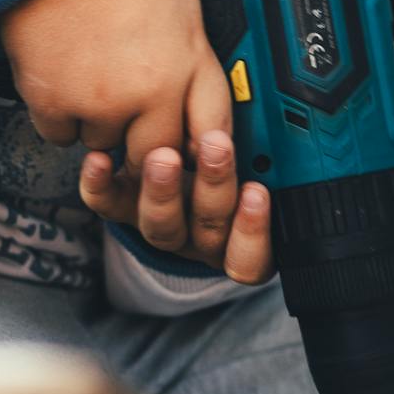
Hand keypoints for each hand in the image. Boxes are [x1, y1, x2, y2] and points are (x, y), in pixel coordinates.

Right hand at [0, 0, 229, 172]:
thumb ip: (188, 5)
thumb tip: (189, 2)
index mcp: (189, 58)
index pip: (212, 129)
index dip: (197, 139)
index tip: (182, 135)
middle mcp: (151, 91)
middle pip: (154, 154)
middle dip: (140, 139)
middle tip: (124, 112)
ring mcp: (102, 102)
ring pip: (102, 144)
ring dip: (94, 122)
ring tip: (86, 77)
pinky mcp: (55, 102)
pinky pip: (58, 134)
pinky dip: (55, 114)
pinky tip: (57, 78)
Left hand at [80, 127, 274, 283]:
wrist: (179, 136)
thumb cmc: (237, 145)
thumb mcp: (262, 147)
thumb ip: (276, 149)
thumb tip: (293, 133)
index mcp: (240, 238)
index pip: (251, 260)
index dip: (254, 231)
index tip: (259, 192)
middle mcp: (200, 239)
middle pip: (208, 231)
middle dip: (215, 187)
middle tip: (217, 147)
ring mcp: (161, 223)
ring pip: (161, 225)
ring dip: (164, 190)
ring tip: (163, 155)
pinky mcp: (123, 206)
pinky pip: (109, 205)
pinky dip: (100, 184)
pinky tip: (99, 159)